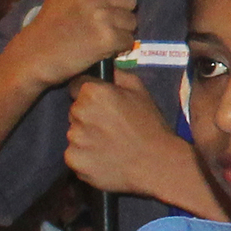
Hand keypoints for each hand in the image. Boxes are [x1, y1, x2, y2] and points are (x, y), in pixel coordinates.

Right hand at [0, 0, 137, 91]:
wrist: (36, 54)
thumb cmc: (53, 17)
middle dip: (120, 10)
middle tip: (97, 19)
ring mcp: (99, 14)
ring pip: (132, 20)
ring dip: (119, 29)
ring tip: (96, 32)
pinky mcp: (105, 37)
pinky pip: (129, 40)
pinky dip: (118, 47)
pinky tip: (99, 47)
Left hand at [66, 72, 185, 199]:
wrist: (156, 164)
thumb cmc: (150, 126)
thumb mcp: (140, 91)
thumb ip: (117, 75)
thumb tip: (104, 66)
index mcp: (93, 92)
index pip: (77, 86)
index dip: (90, 95)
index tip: (103, 105)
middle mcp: (79, 112)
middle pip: (75, 110)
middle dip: (88, 116)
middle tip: (110, 127)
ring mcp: (74, 138)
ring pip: (74, 133)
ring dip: (86, 137)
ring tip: (109, 145)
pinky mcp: (74, 160)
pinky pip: (74, 154)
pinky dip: (85, 157)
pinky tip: (103, 159)